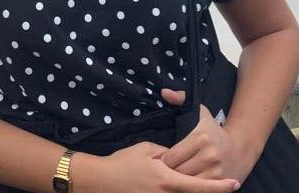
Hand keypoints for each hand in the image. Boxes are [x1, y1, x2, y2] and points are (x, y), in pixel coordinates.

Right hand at [91, 141, 240, 192]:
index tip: (234, 184)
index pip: (200, 186)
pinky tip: (181, 187)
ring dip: (195, 190)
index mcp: (168, 180)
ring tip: (204, 183)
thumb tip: (176, 156)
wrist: (103, 180)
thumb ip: (166, 154)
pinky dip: (179, 192)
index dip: (220, 187)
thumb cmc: (124, 162)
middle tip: (224, 184)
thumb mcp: (146, 150)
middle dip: (210, 190)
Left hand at [160, 88, 253, 183]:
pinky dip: (192, 187)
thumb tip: (164, 93)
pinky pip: (201, 189)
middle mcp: (209, 155)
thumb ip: (180, 99)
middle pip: (179, 171)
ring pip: (189, 182)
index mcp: (200, 137)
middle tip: (162, 171)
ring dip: (180, 181)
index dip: (162, 160)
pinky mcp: (223, 184)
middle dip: (169, 172)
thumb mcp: (200, 112)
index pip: (172, 155)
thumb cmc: (215, 130)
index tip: (159, 160)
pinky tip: (187, 183)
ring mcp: (217, 172)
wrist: (242, 146)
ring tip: (173, 177)